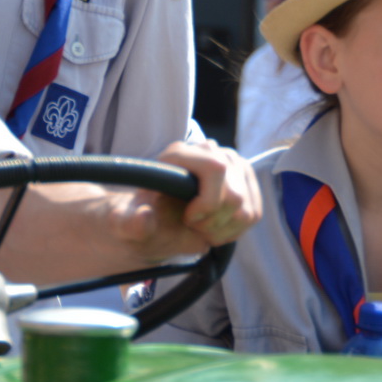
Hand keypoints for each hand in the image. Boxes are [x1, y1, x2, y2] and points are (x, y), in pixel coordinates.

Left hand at [111, 141, 260, 261]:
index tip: (189, 219)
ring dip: (223, 229)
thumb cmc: (141, 217)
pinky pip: (254, 214)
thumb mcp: (127, 223)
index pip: (215, 169)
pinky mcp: (247, 182)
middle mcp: (211, 151)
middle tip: (193, 226)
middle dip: (212, 223)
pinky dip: (235, 230)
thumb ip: (131, 223)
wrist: (157, 218)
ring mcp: (233, 165)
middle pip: (234, 195)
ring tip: (202, 228)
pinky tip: (216, 227)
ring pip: (245, 209)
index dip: (207, 203)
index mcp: (178, 154)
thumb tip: (144, 216)